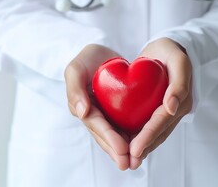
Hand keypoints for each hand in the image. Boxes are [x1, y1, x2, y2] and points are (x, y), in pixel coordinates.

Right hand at [64, 44, 129, 169]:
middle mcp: (93, 115)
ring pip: (114, 136)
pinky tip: (143, 147)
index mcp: (81, 107)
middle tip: (129, 164)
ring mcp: (105, 116)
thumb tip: (82, 112)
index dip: (108, 138)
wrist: (102, 53)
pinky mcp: (116, 114)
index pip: (96, 124)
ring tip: (136, 162)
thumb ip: (74, 88)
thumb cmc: (87, 59)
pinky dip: (132, 138)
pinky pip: (124, 127)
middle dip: (116, 151)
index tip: (122, 149)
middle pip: (105, 136)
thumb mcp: (76, 68)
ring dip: (124, 151)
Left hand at [129, 38, 192, 169]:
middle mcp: (174, 109)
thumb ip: (179, 83)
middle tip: (129, 161)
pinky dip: (138, 136)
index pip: (161, 121)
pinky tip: (126, 144)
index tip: (135, 149)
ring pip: (154, 133)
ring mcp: (165, 111)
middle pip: (158, 133)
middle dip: (144, 148)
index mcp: (181, 100)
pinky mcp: (156, 109)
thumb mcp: (178, 61)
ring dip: (142, 147)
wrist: (167, 48)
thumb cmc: (172, 52)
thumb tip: (172, 108)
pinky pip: (147, 125)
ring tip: (127, 161)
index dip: (148, 136)